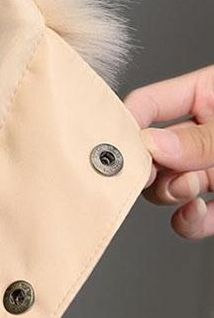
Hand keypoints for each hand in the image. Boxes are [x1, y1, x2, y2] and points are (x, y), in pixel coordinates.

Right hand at [124, 65, 213, 238]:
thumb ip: (201, 138)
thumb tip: (151, 146)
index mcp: (209, 95)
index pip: (149, 105)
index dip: (127, 126)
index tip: (114, 152)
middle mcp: (203, 134)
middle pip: (150, 154)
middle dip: (150, 170)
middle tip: (148, 176)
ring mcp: (209, 170)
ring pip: (166, 189)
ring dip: (171, 194)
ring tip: (191, 189)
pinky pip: (191, 218)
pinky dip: (189, 222)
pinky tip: (197, 214)